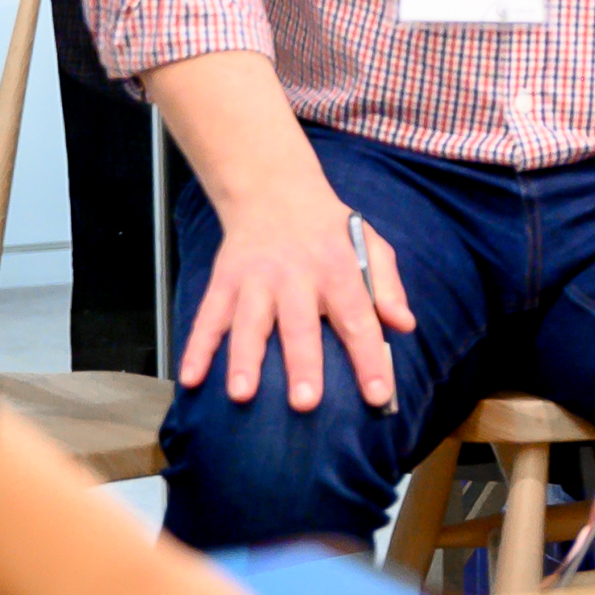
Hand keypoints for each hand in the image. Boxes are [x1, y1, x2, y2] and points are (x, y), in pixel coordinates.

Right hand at [176, 181, 411, 412]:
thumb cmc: (330, 230)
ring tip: (242, 395)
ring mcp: (255, 279)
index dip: (369, 358)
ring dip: (244, 359)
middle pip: (300, 324)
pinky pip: (208, 317)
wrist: (274, 190)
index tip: (379, 395)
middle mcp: (295, 276)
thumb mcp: (370, 244)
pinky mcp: (224, 281)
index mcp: (338, 269)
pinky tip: (189, 378)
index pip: (358, 318)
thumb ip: (388, 286)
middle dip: (302, 364)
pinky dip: (196, 347)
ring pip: (249, 323)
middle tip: (306, 404)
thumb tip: (405, 324)